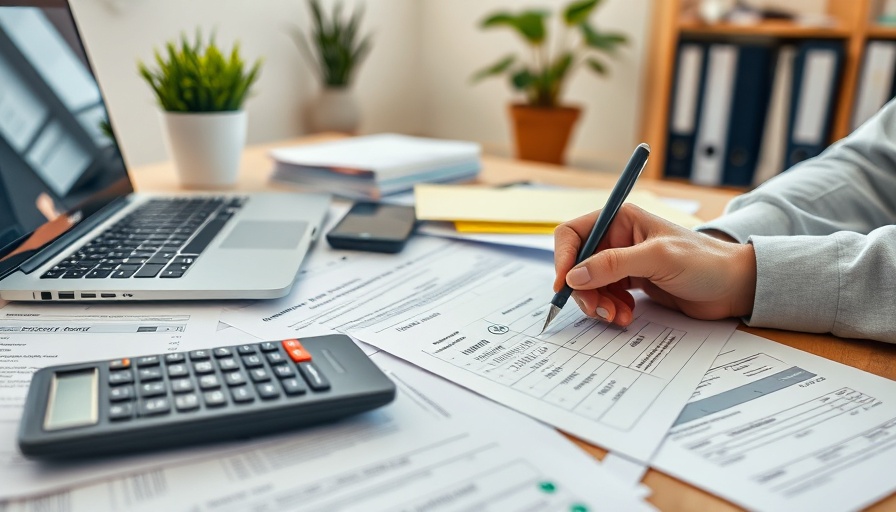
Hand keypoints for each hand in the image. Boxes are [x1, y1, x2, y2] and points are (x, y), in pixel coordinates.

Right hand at [553, 204, 756, 324]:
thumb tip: (574, 276)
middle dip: (583, 289)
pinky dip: (609, 309)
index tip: (564, 285)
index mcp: (621, 220)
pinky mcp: (631, 283)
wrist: (734, 287)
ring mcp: (623, 262)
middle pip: (577, 265)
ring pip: (589, 284)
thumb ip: (614, 264)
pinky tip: (625, 315)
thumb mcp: (657, 258)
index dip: (563, 258)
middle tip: (598, 309)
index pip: (573, 233)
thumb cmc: (704, 261)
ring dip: (597, 303)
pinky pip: (605, 296)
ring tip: (616, 316)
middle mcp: (617, 238)